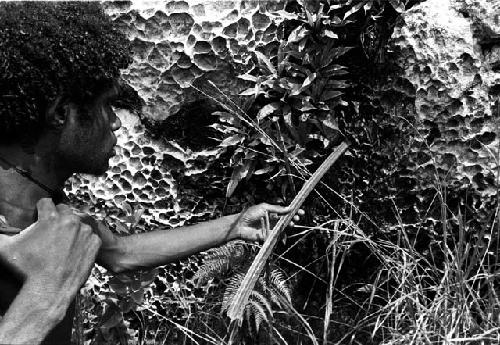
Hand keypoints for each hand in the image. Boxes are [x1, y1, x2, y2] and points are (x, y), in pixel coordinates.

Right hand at [0, 198, 100, 314]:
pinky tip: (75, 250)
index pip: (46, 202)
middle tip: (52, 231)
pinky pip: (90, 235)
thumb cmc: (26, 270)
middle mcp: (71, 221)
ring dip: (72, 229)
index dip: (41, 209)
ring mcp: (86, 231)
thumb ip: (0, 234)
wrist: (49, 290)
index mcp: (50, 217)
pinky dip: (84, 241)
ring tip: (63, 243)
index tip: (40, 216)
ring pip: (79, 222)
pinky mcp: (95, 242)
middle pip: (65, 210)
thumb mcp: (5, 249)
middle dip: (58, 217)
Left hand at [230, 203, 303, 241]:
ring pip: (283, 228)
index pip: (285, 212)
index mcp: (272, 212)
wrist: (240, 225)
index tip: (300, 211)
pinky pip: (277, 235)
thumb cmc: (250, 214)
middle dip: (293, 219)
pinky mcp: (268, 236)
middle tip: (297, 218)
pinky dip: (282, 234)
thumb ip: (277, 209)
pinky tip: (285, 230)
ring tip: (292, 223)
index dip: (293, 212)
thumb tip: (290, 208)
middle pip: (286, 220)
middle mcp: (273, 220)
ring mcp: (271, 228)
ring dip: (289, 226)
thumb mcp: (264, 208)